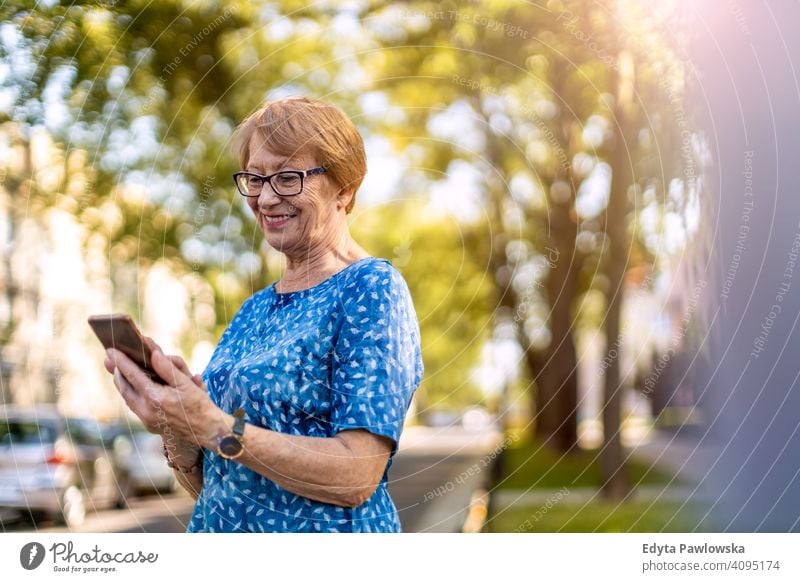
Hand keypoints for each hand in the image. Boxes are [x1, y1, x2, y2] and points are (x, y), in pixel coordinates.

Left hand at [105, 338, 221, 446]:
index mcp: (156, 398)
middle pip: (124, 387)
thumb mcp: (187, 384)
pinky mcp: (149, 424)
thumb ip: (168, 368)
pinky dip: (131, 393)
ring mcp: (146, 419)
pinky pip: (134, 405)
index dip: (121, 361)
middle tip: (109, 358)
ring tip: (118, 370)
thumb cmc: (200, 405)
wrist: (207, 431)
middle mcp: (147, 410)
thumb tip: (153, 354)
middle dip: (117, 372)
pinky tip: (132, 385)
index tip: (110, 350)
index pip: (133, 375)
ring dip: (122, 383)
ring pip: (127, 397)